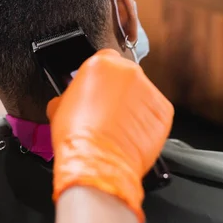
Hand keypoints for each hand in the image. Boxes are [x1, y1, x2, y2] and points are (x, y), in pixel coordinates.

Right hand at [47, 49, 173, 222]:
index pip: (105, 59)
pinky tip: (132, 134)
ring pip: (141, 94)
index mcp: (101, 63)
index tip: (99, 88)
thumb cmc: (78, 137)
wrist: (98, 163)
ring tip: (119, 126)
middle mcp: (128, 72)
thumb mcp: (59, 107)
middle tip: (107, 111)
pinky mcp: (164, 110)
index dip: (101, 77)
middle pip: (125, 76)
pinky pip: (155, 111)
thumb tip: (70, 99)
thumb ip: (71, 94)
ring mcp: (149, 90)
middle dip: (118, 91)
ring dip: (133, 106)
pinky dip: (146, 121)